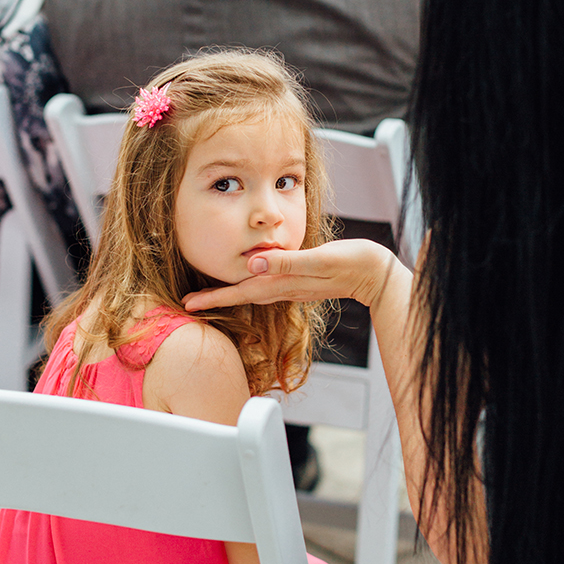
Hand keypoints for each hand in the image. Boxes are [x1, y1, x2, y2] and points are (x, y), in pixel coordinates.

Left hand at [182, 239, 397, 313]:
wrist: (376, 273)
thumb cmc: (351, 262)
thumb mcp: (318, 259)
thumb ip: (286, 262)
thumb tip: (254, 263)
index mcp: (283, 283)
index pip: (240, 292)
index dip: (213, 297)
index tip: (187, 304)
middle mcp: (284, 288)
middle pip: (241, 296)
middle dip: (215, 299)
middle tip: (188, 302)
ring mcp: (292, 287)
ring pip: (253, 293)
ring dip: (230, 294)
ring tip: (210, 294)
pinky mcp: (301, 282)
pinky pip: (268, 288)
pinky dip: (251, 287)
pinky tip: (250, 282)